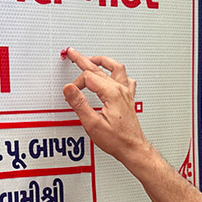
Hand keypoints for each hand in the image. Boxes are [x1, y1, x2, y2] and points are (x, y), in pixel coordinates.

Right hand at [61, 49, 150, 163]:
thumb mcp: (92, 124)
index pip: (88, 78)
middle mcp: (121, 90)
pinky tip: (114, 74)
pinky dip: (117, 73)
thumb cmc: (117, 140)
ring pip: (115, 68)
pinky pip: (125, 79)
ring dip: (102, 61)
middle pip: (99, 68)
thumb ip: (79, 104)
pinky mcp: (128, 98)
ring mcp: (126, 93)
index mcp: (112, 93)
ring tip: (92, 58)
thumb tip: (69, 89)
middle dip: (83, 60)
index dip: (76, 84)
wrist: (133, 148)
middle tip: (72, 53)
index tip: (70, 93)